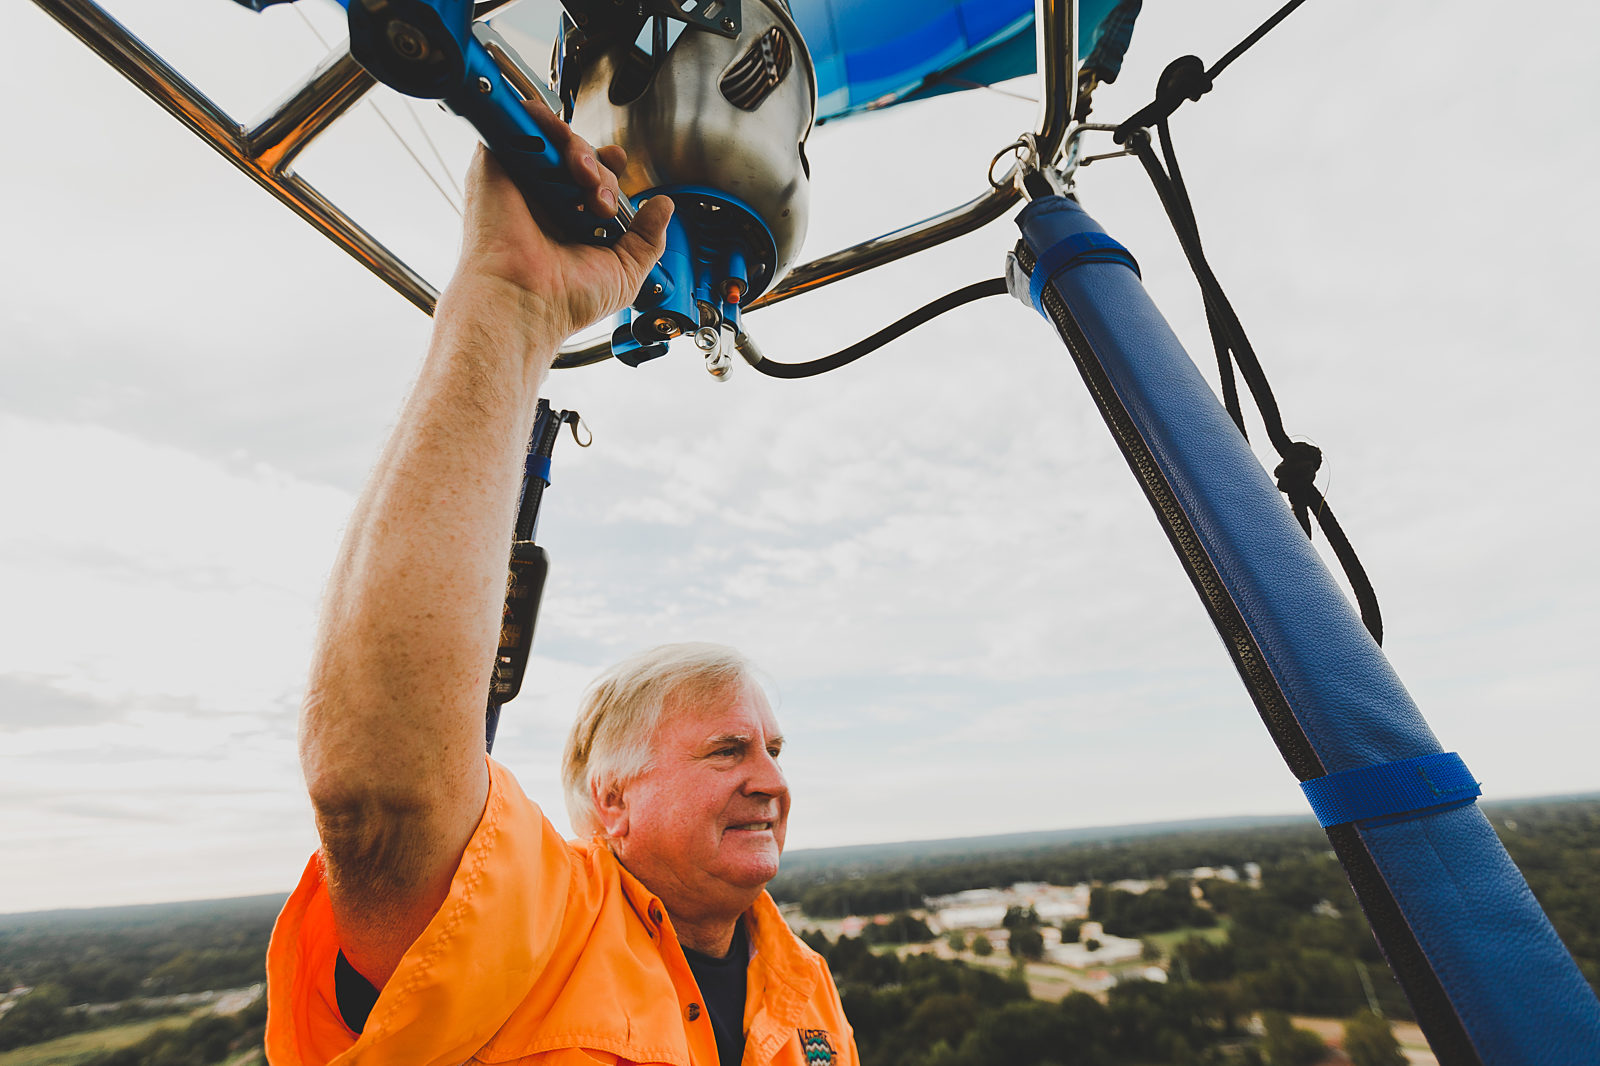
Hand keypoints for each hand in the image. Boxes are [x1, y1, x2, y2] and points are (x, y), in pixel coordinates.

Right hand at [449, 94, 673, 348]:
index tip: (619, 170)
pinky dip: (542, 125)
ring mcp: (518, 182)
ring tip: (585, 182)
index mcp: (568, 220)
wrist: (526, 302)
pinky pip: (517, 122)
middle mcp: (542, 200)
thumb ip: (648, 237)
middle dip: (601, 169)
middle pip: (579, 154)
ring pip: (554, 136)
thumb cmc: (565, 300)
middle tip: (601, 201)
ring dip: (579, 151)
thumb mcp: (625, 271)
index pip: (590, 174)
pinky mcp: (493, 167)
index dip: (608, 166)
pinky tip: (560, 161)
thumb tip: (664, 206)